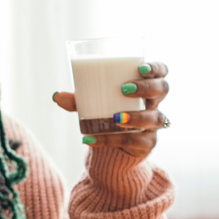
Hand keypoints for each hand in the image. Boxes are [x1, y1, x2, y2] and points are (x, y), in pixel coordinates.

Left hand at [53, 61, 169, 159]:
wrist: (114, 150)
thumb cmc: (108, 116)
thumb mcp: (93, 105)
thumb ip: (78, 100)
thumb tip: (56, 96)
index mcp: (144, 87)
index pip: (161, 71)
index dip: (155, 68)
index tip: (139, 68)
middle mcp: (154, 103)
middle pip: (162, 89)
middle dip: (146, 87)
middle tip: (124, 89)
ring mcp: (153, 125)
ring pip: (156, 118)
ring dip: (136, 116)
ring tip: (115, 119)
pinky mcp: (147, 144)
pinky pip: (135, 141)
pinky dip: (113, 140)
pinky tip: (93, 138)